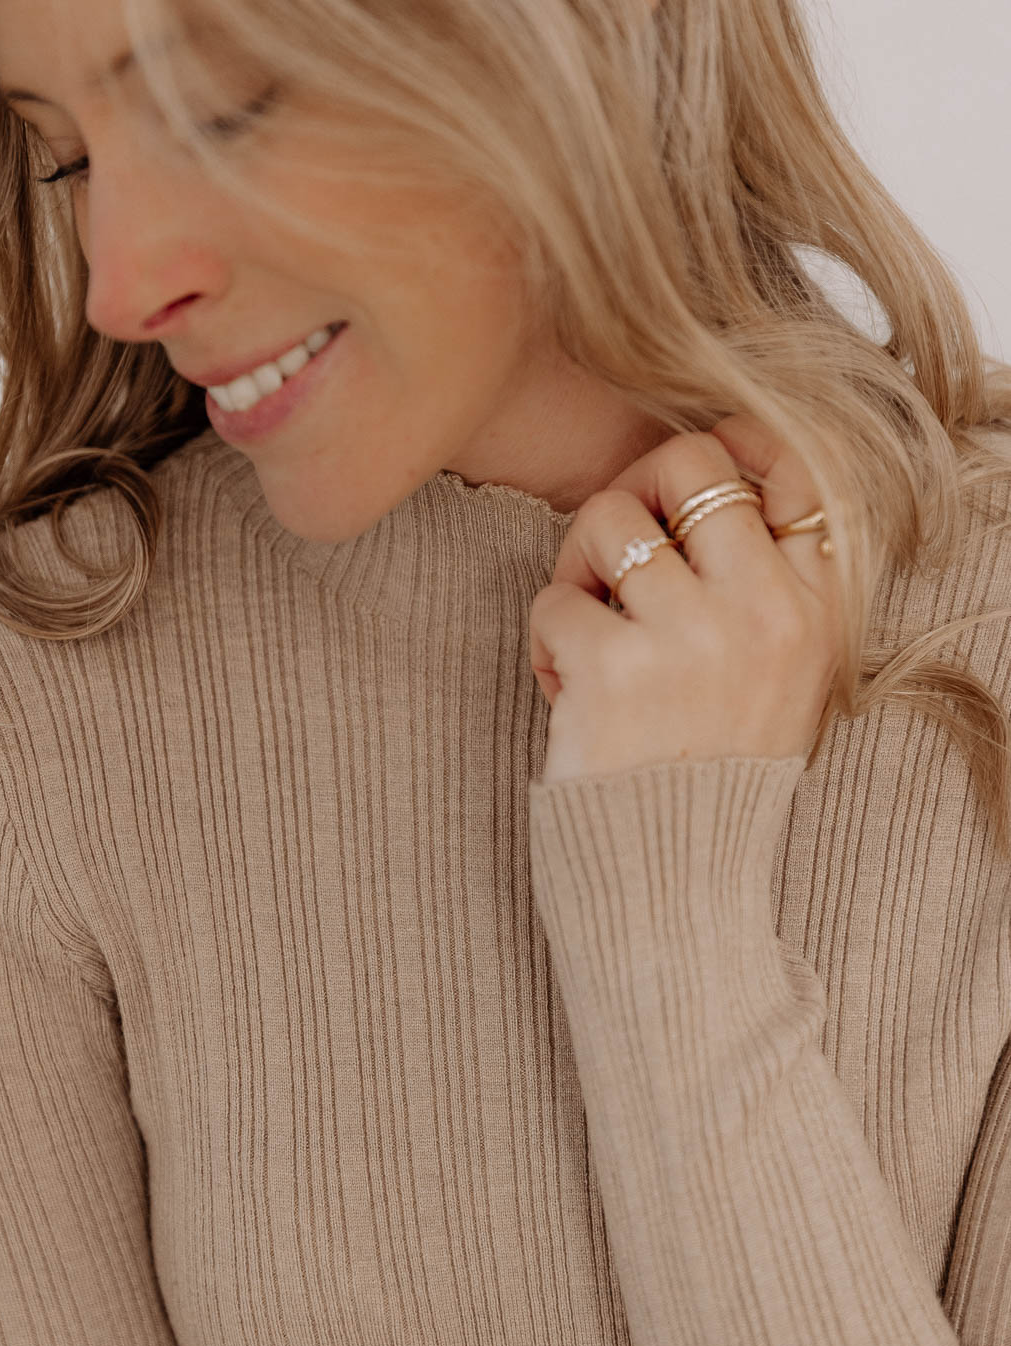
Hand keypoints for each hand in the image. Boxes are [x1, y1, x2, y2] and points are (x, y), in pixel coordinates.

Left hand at [529, 416, 842, 784]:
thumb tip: (687, 484)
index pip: (790, 466)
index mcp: (814, 608)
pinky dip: (546, 638)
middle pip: (688, 462)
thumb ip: (759, 585)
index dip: (728, 445)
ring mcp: (692, 637)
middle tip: (614, 551)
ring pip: (608, 516)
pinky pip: (554, 598)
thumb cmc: (714, 772)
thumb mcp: (781, 677)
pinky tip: (566, 688)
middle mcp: (765, 610)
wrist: (677, 883)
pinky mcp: (616, 669)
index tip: (680, 484)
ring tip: (586, 624)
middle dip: (634, 490)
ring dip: (578, 562)